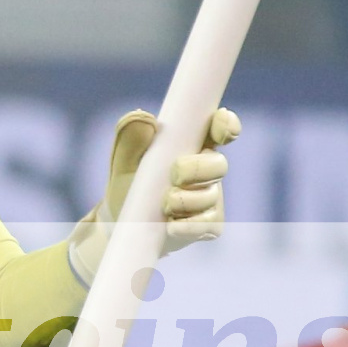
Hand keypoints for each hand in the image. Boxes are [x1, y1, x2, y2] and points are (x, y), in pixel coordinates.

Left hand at [71, 107, 239, 281]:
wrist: (120, 224)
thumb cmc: (128, 184)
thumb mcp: (122, 160)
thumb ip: (130, 137)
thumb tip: (147, 119)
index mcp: (190, 144)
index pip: (219, 128)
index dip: (226, 125)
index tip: (220, 132)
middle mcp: (206, 169)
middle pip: (220, 164)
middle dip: (198, 169)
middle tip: (174, 176)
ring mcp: (209, 198)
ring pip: (212, 196)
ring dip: (187, 201)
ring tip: (163, 206)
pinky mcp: (207, 225)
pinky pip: (209, 224)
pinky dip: (189, 226)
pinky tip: (171, 227)